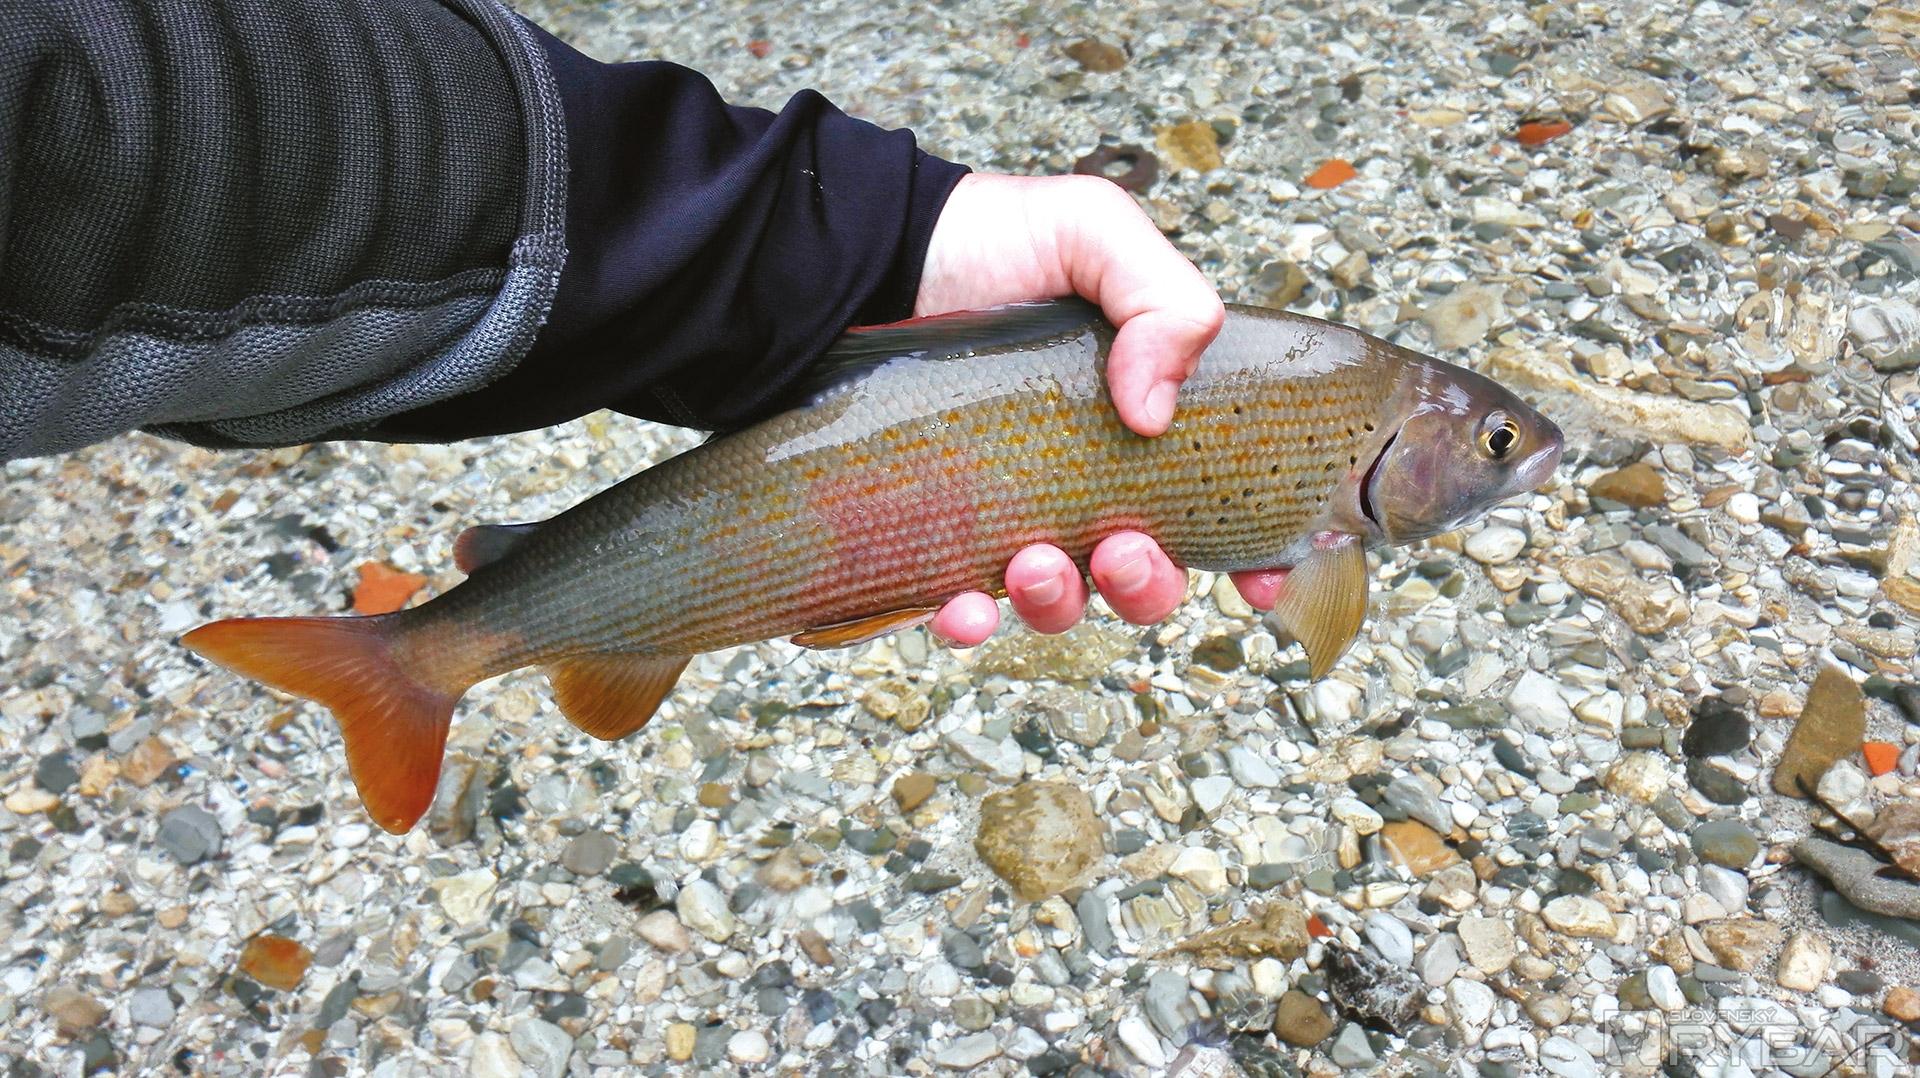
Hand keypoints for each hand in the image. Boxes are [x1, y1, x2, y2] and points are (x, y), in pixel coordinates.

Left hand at [911, 173, 1283, 644]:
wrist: (884, 248)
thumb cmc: (999, 239)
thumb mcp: (1097, 230)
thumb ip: (1162, 299)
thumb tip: (1154, 414)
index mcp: (1145, 426)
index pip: (1218, 513)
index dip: (1250, 561)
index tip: (1263, 583)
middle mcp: (1088, 484)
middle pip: (1142, 578)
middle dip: (1145, 585)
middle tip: (1123, 550)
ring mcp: (1014, 515)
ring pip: (1058, 601)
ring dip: (1058, 601)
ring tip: (1032, 564)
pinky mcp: (939, 532)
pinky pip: (960, 604)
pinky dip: (968, 620)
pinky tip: (962, 606)